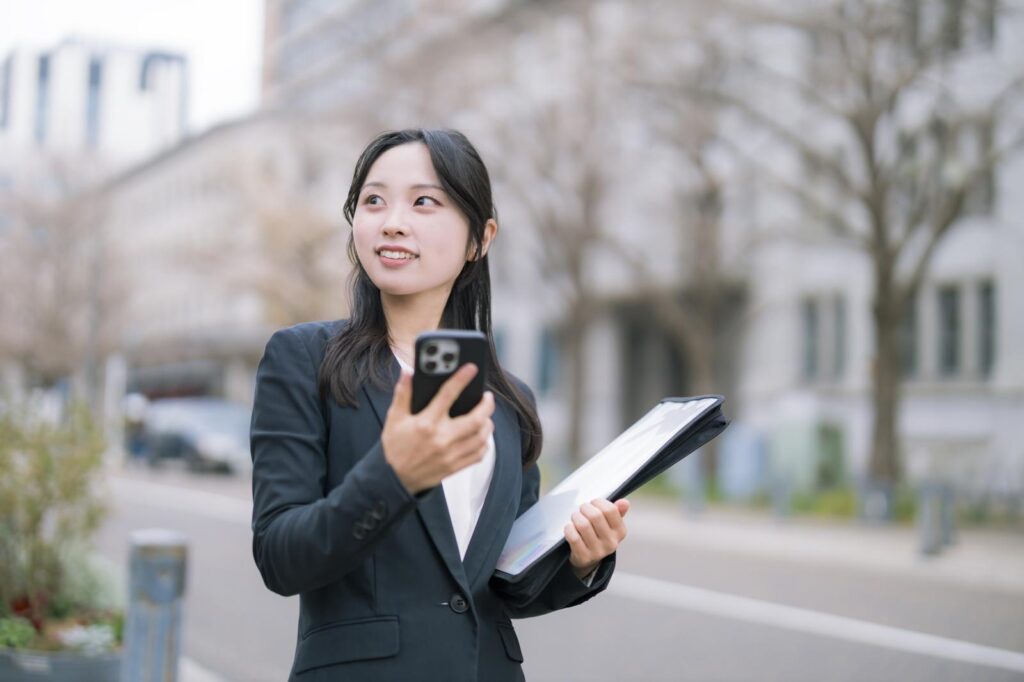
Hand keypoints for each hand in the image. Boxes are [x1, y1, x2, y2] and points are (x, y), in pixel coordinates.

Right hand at [381, 364, 494, 494]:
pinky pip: (479, 454)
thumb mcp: (394, 418)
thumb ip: (403, 394)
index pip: (448, 395)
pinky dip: (484, 443)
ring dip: (488, 423)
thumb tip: (408, 372)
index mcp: (426, 423)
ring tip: (485, 415)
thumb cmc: (395, 447)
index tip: (471, 368)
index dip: (461, 378)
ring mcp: (450, 454)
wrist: (393, 480)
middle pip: (476, 419)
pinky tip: (481, 436)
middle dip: (487, 405)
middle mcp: (442, 439)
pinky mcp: (455, 467)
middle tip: (487, 397)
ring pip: (481, 436)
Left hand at [564, 498, 629, 578]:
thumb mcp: (610, 524)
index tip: (593, 503)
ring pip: (583, 525)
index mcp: (620, 532)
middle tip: (582, 509)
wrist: (588, 558)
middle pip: (595, 516)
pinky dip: (569, 529)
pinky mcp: (584, 556)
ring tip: (576, 517)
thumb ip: (617, 511)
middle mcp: (611, 542)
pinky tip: (570, 527)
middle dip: (585, 508)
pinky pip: (574, 537)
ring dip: (576, 517)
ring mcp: (598, 551)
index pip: (610, 510)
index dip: (599, 502)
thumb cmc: (599, 535)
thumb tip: (624, 502)